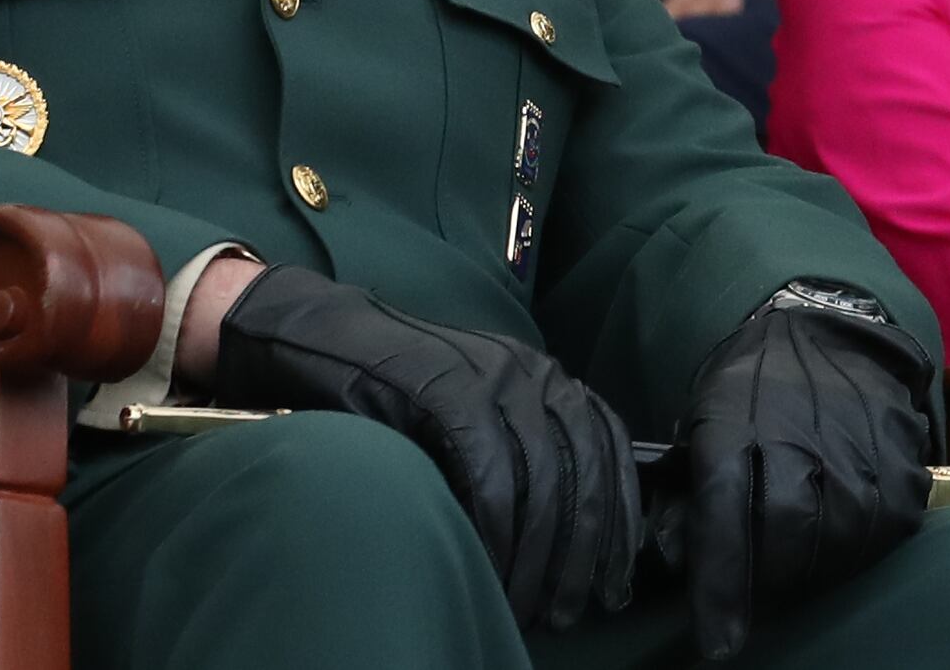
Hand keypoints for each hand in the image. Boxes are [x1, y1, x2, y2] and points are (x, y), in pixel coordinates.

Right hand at [201, 263, 642, 628]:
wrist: (329, 340)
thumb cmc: (401, 393)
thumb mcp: (476, 415)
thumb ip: (520, 452)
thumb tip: (566, 534)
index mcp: (547, 378)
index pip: (608, 447)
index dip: (620, 516)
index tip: (616, 577)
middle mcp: (534, 372)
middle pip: (584, 468)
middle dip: (584, 548)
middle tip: (570, 608)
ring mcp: (496, 377)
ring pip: (542, 477)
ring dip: (538, 553)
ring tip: (524, 604)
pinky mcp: (453, 391)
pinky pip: (490, 471)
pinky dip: (495, 527)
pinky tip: (489, 566)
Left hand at [677, 280, 934, 657]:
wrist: (826, 329)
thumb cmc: (750, 393)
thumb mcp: (700, 425)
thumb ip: (689, 497)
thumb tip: (683, 569)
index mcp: (732, 424)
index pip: (723, 515)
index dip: (721, 587)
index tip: (719, 645)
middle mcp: (798, 431)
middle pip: (788, 537)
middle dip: (772, 584)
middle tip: (762, 593)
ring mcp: (859, 440)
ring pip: (843, 541)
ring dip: (818, 569)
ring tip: (802, 560)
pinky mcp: (904, 454)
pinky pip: (887, 528)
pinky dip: (862, 545)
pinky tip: (843, 531)